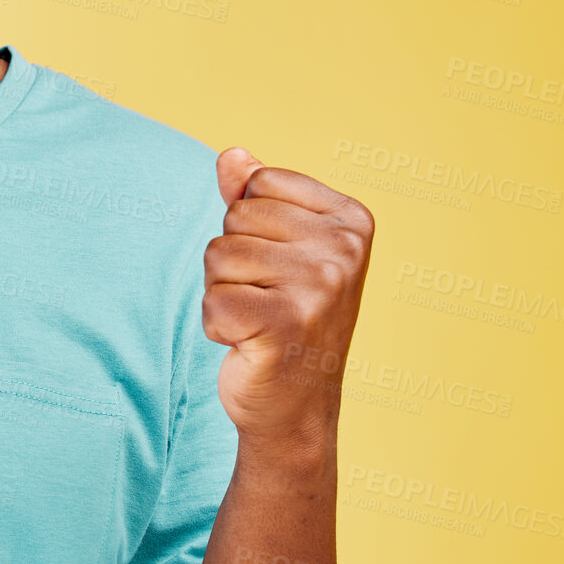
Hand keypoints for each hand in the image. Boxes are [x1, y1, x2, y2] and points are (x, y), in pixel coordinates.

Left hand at [203, 147, 373, 448]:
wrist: (296, 407)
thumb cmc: (286, 319)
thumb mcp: (280, 250)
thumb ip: (255, 198)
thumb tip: (231, 155)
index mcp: (351, 221)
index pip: (258, 183)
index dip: (251, 227)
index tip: (280, 267)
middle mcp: (344, 251)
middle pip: (234, 219)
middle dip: (233, 261)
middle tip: (266, 299)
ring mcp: (319, 288)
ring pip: (217, 257)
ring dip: (224, 293)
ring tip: (260, 321)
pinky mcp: (285, 323)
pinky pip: (212, 301)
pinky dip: (216, 327)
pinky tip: (249, 344)